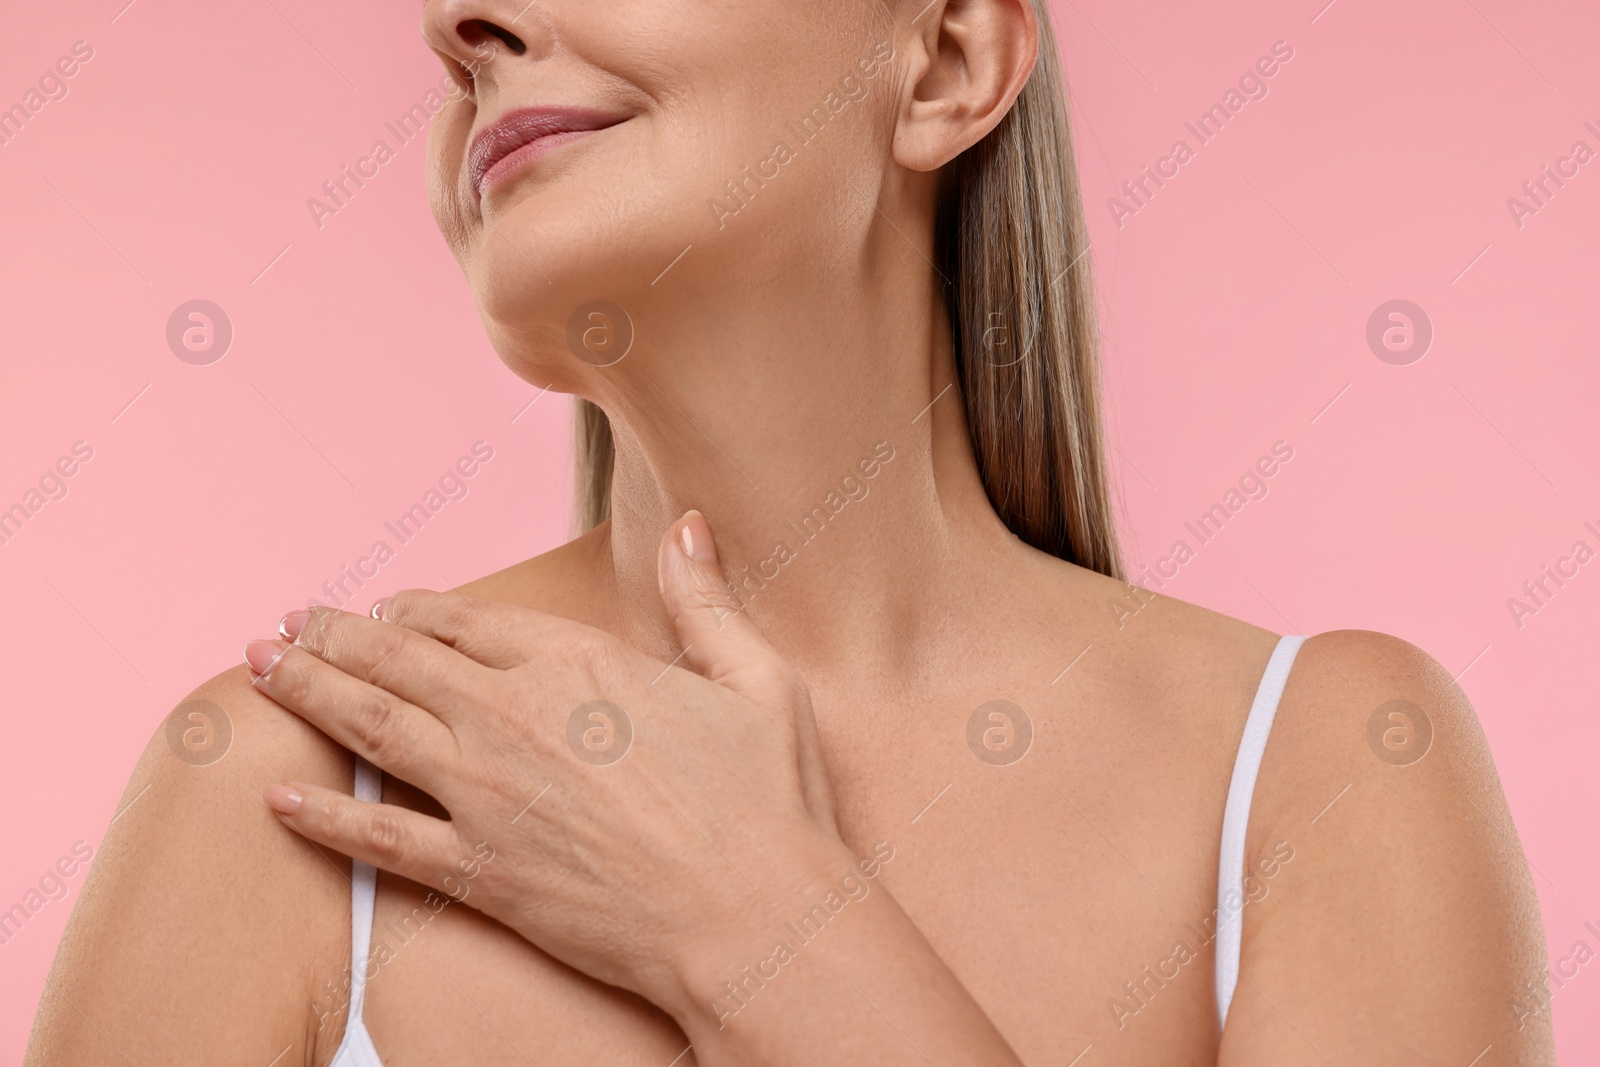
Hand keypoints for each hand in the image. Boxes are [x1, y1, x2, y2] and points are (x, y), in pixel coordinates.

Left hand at [244, 510, 853, 1014]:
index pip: (464, 620)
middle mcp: (513, 718)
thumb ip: (704, 599)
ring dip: (308, 694)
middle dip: (333, 637)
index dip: (411, 609)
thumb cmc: (766, 802)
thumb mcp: (754, 679)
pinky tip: (279, 799)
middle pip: (398, 661)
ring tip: (260, 672)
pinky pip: (380, 839)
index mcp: (575, 664)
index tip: (381, 606)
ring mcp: (487, 796)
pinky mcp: (480, 872)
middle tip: (287, 626)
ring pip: (372, 728)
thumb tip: (686, 525)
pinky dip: (324, 816)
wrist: (753, 919)